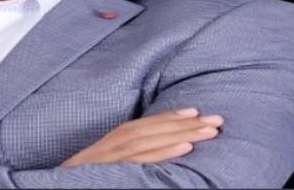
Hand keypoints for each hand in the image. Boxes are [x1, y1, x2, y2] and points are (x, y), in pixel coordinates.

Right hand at [61, 108, 223, 166]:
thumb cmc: (79, 184)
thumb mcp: (100, 171)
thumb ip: (121, 161)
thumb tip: (151, 153)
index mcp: (103, 148)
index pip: (138, 127)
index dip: (166, 118)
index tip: (194, 112)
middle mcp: (102, 151)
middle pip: (145, 130)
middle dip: (182, 124)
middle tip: (215, 119)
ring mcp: (103, 162)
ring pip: (143, 141)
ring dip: (179, 134)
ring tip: (207, 131)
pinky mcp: (105, 173)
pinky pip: (136, 162)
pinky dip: (161, 153)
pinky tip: (184, 148)